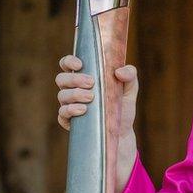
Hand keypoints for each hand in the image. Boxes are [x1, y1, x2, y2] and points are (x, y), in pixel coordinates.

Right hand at [55, 55, 139, 192]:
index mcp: (84, 77)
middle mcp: (73, 89)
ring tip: (91, 98)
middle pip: (62, 79)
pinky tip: (83, 110)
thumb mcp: (130, 89)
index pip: (68, 64)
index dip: (69, 61)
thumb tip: (119, 72)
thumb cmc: (122, 106)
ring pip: (62, 95)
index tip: (80, 64)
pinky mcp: (69, 121)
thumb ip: (130, 75)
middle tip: (91, 82)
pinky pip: (62, 114)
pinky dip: (70, 110)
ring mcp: (69, 105)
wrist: (121, 131)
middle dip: (74, 79)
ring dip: (74, 94)